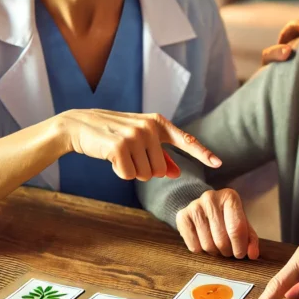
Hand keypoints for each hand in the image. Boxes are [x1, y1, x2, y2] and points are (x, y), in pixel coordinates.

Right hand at [60, 110, 220, 181]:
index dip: (203, 154)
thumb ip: (159, 154)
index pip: (185, 140)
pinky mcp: (120, 147)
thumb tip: (175, 172)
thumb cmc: (112, 134)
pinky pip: (129, 175)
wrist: (80, 125)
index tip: (218, 164)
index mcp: (157, 123)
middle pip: (160, 170)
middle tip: (128, 154)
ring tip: (119, 153)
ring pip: (146, 175)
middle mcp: (149, 127)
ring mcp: (135, 136)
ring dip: (132, 171)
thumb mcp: (138, 139)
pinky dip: (120, 171)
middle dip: (145, 169)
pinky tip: (111, 158)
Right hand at [176, 188, 259, 259]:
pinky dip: (201, 251)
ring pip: (207, 245)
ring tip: (217, 247)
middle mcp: (211, 198)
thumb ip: (250, 239)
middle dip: (227, 252)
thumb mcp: (242, 224)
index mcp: (230, 197)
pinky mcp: (182, 216)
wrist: (202, 207)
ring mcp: (194, 206)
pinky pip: (194, 246)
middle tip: (228, 251)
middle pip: (221, 239)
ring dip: (215, 253)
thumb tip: (253, 254)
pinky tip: (204, 242)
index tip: (240, 254)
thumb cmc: (226, 217)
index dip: (240, 247)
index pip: (236, 228)